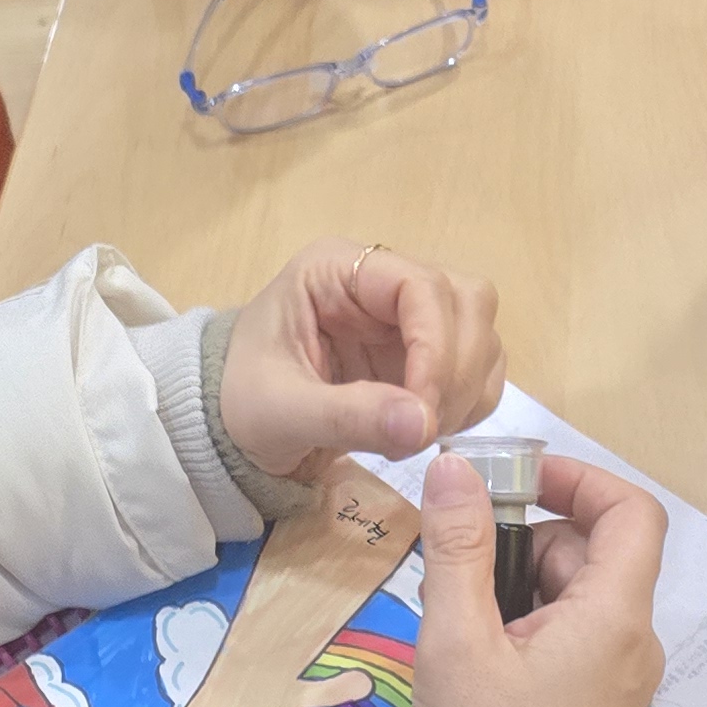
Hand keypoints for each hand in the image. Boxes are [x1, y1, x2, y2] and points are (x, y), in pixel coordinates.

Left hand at [221, 237, 506, 474]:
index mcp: (338, 270)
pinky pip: (477, 371)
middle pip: (466, 301)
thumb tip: (422, 424)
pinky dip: (468, 405)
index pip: (420, 285)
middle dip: (455, 369)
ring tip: (415, 435)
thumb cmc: (239, 403)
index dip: (436, 345)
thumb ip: (347, 415)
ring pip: (480, 334)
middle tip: (423, 428)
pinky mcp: (424, 356)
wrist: (225, 430)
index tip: (424, 410)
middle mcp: (382, 283)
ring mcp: (409, 319)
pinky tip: (423, 432)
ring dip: (465, 390)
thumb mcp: (279, 411)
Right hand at [414, 451, 667, 706]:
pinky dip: (530, 626)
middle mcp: (635, 643)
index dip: (580, 479)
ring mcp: (622, 680)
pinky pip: (576, 640)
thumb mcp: (456, 640)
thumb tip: (455, 467)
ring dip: (523, 586)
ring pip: (580, 598)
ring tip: (459, 619)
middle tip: (459, 562)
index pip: (631, 512)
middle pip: (595, 554)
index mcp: (616, 618)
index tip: (518, 478)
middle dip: (530, 540)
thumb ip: (456, 547)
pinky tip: (477, 655)